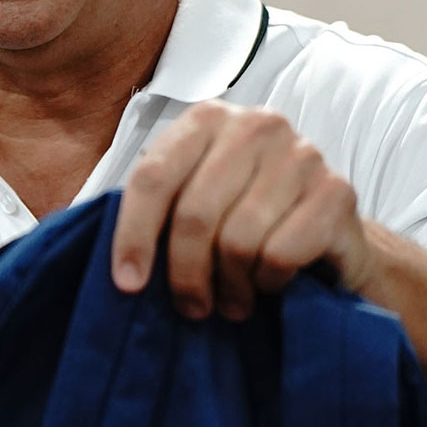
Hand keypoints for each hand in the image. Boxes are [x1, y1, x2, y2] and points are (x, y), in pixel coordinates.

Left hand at [113, 102, 366, 318]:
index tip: (127, 284)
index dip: (132, 236)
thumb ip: (149, 208)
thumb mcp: (189, 203)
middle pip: (194, 213)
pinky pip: (281, 253)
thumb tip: (87, 245)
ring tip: (231, 300)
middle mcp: (258, 125)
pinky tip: (270, 283)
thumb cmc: (243, 220)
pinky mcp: (339, 192)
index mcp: (207, 119)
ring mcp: (304, 154)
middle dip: (184, 273)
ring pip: (238, 239)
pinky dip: (269, 281)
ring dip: (229, 284)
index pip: (152, 177)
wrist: (331, 237)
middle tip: (190, 306)